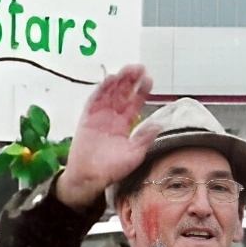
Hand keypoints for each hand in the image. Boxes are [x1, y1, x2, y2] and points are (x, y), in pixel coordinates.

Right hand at [52, 65, 154, 209]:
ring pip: (110, 93)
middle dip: (131, 81)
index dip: (141, 91)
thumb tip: (158, 124)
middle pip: (123, 94)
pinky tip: (110, 80)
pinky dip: (101, 90)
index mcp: (125, 125)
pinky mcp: (87, 118)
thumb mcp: (133, 155)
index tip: (149, 79)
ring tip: (127, 69)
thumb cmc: (110, 170)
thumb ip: (144, 138)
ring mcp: (99, 116)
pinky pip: (94, 100)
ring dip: (118, 81)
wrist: (88, 178)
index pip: (135, 103)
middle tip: (139, 68)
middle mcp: (113, 117)